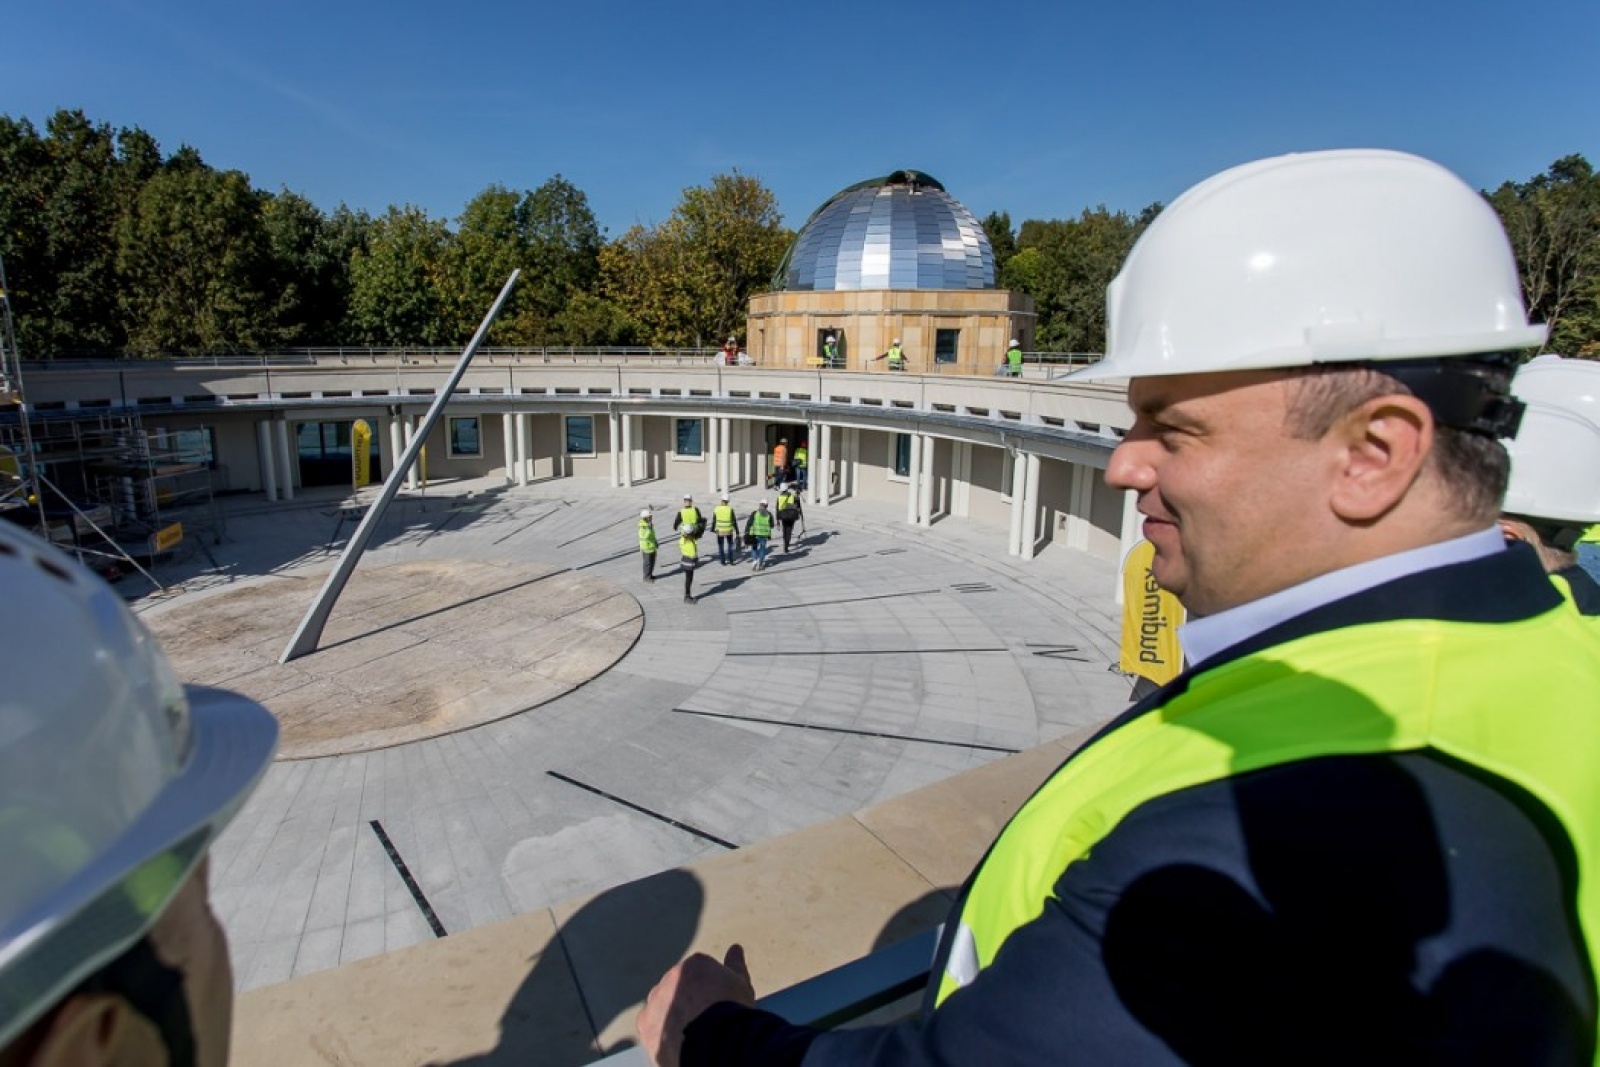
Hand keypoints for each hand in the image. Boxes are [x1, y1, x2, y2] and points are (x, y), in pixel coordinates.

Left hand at [637, 944, 755, 1066]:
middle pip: (677, 989)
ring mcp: (656, 1001)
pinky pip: (651, 1027)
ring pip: (661, 1007)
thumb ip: (735, 965)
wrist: (716, 1040)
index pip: (697, 975)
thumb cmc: (732, 1010)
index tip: (717, 1007)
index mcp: (693, 966)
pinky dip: (661, 1033)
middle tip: (703, 1021)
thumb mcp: (740, 984)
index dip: (708, 993)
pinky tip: (678, 1042)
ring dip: (672, 1016)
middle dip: (687, 1002)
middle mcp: (670, 978)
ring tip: (691, 1034)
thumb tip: (735, 948)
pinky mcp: (645, 1024)